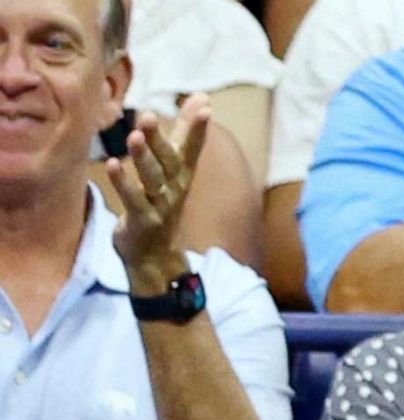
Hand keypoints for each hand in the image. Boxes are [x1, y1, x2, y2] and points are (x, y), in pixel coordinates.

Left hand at [106, 95, 208, 294]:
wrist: (155, 253)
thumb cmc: (162, 201)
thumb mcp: (176, 166)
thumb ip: (187, 132)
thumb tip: (202, 97)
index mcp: (183, 173)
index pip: (193, 147)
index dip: (198, 128)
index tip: (205, 106)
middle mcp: (175, 188)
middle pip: (169, 161)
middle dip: (159, 139)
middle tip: (148, 115)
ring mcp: (160, 206)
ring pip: (152, 179)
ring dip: (143, 158)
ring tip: (133, 136)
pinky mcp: (143, 220)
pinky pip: (133, 200)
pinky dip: (124, 183)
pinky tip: (112, 164)